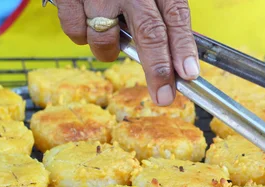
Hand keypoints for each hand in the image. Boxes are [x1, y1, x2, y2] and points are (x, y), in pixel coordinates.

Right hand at [56, 0, 198, 105]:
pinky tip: (86, 22)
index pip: (176, 15)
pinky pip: (75, 31)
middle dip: (158, 70)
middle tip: (164, 96)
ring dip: (108, 50)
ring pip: (104, 38)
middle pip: (149, 32)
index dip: (184, 48)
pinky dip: (81, 36)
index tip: (189, 74)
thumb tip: (176, 60)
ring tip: (109, 38)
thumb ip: (160, 12)